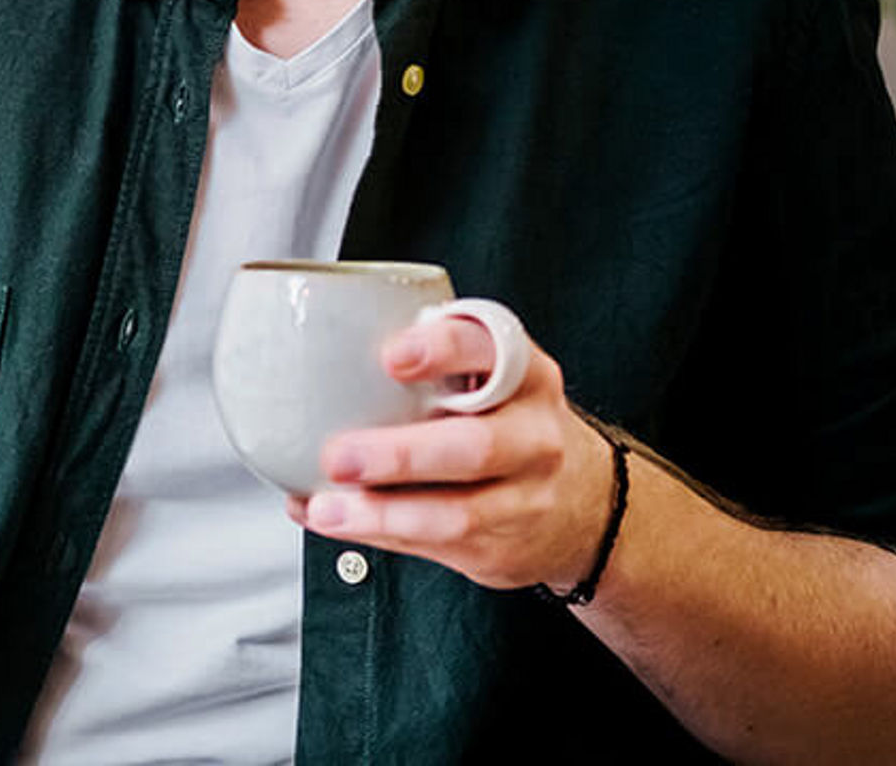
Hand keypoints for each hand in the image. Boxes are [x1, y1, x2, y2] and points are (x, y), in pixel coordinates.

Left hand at [285, 311, 613, 592]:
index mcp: (524, 375)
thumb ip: (428, 364)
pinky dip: (379, 535)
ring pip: (456, 513)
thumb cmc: (506, 421)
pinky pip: (437, 545)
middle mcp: (534, 435)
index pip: (492, 351)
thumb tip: (309, 376)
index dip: (444, 350)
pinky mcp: (504, 546)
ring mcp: (525, 497)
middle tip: (338, 455)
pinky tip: (338, 521)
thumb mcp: (490, 376)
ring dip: (381, 513)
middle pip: (474, 447)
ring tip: (327, 507)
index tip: (392, 356)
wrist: (585, 502)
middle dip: (400, 455)